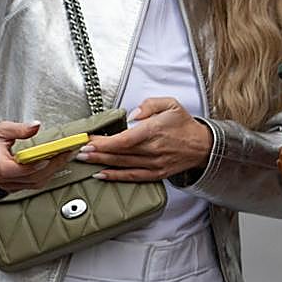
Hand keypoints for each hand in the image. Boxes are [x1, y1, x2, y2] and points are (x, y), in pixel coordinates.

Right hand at [0, 122, 79, 193]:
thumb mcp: (1, 130)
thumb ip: (19, 129)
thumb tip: (34, 126)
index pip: (12, 170)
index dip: (29, 167)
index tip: (45, 159)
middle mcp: (3, 178)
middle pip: (30, 177)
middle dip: (51, 165)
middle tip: (65, 153)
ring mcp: (10, 184)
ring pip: (35, 182)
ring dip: (52, 170)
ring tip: (65, 157)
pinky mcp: (17, 186)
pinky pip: (35, 183)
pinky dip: (47, 174)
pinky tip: (56, 164)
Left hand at [75, 97, 212, 180]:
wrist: (202, 146)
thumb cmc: (184, 125)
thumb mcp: (171, 104)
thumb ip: (149, 105)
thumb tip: (132, 115)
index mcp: (155, 131)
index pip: (124, 139)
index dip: (104, 142)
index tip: (89, 139)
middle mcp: (153, 150)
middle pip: (119, 153)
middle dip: (96, 152)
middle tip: (79, 150)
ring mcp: (154, 164)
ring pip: (122, 165)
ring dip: (101, 162)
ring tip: (84, 159)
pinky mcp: (156, 173)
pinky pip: (132, 176)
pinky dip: (115, 176)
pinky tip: (101, 174)